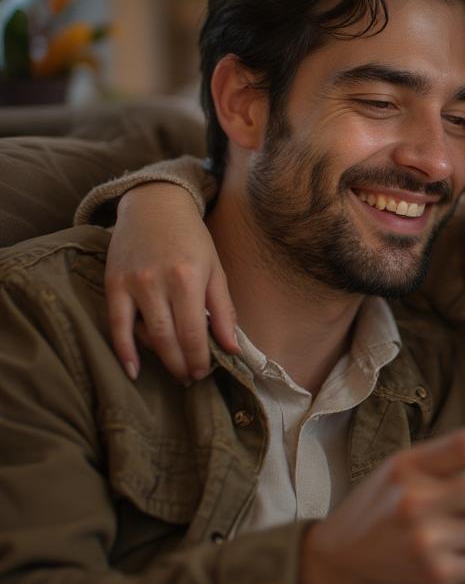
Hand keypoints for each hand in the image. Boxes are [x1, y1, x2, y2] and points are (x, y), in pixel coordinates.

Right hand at [105, 183, 237, 382]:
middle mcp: (158, 282)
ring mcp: (132, 283)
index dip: (200, 359)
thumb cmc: (191, 238)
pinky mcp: (113, 283)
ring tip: (174, 372)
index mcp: (189, 278)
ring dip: (161, 360)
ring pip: (145, 335)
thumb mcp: (215, 269)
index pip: (194, 333)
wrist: (154, 205)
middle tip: (191, 378)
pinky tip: (133, 370)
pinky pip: (115, 324)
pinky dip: (124, 350)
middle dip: (182, 364)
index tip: (205, 373)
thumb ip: (224, 310)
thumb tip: (232, 348)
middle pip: (169, 339)